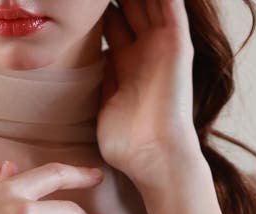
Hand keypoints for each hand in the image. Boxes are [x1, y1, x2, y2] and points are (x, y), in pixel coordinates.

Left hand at [98, 0, 202, 186]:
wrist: (154, 156)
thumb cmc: (127, 143)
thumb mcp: (104, 102)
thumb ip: (99, 77)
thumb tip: (82, 60)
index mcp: (126, 63)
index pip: (111, 21)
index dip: (96, 9)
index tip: (78, 2)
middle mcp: (145, 50)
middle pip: (130, 6)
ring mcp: (162, 46)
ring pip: (150, 1)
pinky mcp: (177, 45)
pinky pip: (172, 7)